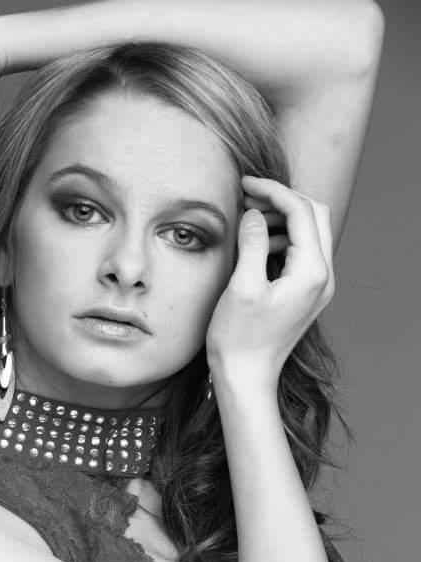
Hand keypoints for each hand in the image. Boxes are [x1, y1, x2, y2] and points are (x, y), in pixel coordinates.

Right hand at [206, 176, 333, 389]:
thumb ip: (251, 243)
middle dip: (282, 200)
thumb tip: (253, 213)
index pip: (301, 211)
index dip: (273, 191)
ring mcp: (318, 286)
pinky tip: (255, 244)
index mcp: (311, 272)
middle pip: (314, 216)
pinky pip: (301, 253)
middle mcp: (323, 277)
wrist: (246, 376)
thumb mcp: (241, 287)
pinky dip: (281, 239)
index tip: (245, 184)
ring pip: (310, 232)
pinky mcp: (307, 294)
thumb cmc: (240, 339)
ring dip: (281, 218)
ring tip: (248, 220)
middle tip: (249, 196)